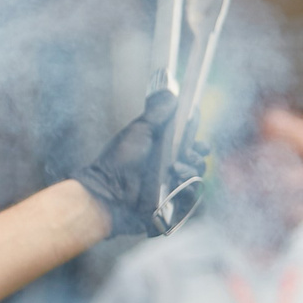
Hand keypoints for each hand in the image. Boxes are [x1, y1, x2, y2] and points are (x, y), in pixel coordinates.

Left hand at [74, 90, 206, 238]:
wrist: (105, 191)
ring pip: (196, 180)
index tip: (196, 135)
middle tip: (188, 153)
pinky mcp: (170, 210)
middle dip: (198, 155)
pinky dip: (189, 191)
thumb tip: (171, 92)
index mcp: (162, 153)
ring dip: (192, 171)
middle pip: (197, 161)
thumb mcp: (139, 131)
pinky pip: (191, 202)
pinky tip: (178, 183)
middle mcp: (168, 172)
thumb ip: (157, 112)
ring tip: (176, 169)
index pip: (190, 144)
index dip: (196, 138)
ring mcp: (170, 191)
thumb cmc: (117, 161)